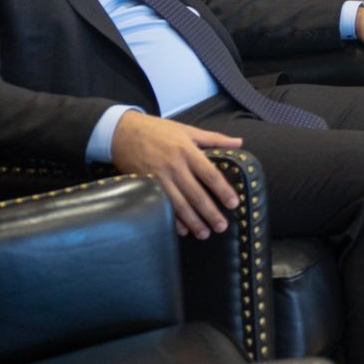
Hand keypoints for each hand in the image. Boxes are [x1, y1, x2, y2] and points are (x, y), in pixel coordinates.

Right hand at [110, 111, 242, 238]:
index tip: (234, 204)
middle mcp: (174, 167)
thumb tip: (239, 143)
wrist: (123, 133)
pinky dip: (172, 220)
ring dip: (193, 221)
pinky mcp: (146, 187)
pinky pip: (162, 207)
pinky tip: (183, 230)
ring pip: (179, 205)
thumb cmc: (158, 130)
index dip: (223, 190)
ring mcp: (159, 178)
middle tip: (222, 226)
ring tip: (205, 234)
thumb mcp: (188, 130)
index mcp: (187, 151)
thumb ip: (215, 139)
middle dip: (210, 213)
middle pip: (196, 194)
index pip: (210, 174)